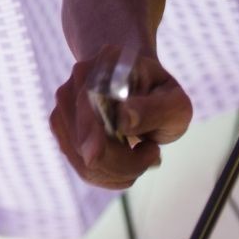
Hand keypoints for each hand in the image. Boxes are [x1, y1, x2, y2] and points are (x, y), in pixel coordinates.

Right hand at [49, 47, 192, 189]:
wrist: (142, 90)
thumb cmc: (162, 99)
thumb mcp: (176, 105)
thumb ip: (154, 110)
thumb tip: (122, 117)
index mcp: (109, 62)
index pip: (89, 100)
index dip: (90, 132)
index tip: (95, 156)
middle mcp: (79, 79)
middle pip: (86, 140)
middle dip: (124, 162)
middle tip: (154, 154)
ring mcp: (66, 105)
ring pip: (85, 162)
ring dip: (120, 172)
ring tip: (144, 155)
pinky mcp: (63, 131)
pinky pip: (84, 169)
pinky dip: (111, 176)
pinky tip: (129, 164)